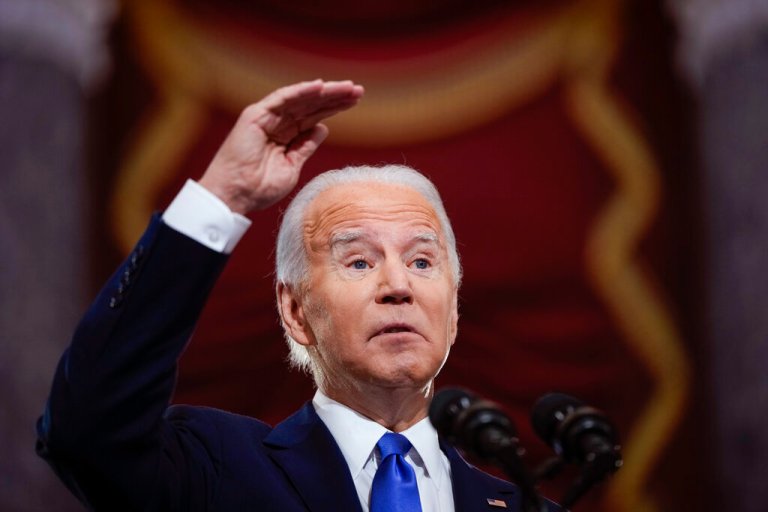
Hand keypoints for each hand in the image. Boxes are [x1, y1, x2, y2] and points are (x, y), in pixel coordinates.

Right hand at [198, 80, 363, 213]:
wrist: (236, 195)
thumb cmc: (260, 187)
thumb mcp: (292, 167)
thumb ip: (306, 146)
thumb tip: (323, 128)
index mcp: (286, 136)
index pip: (314, 117)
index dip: (334, 108)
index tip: (355, 102)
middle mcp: (277, 123)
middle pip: (310, 105)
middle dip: (335, 98)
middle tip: (359, 90)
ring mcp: (266, 117)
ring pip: (300, 99)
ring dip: (324, 92)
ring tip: (348, 88)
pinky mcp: (256, 115)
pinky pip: (282, 99)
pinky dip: (301, 92)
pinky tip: (320, 87)